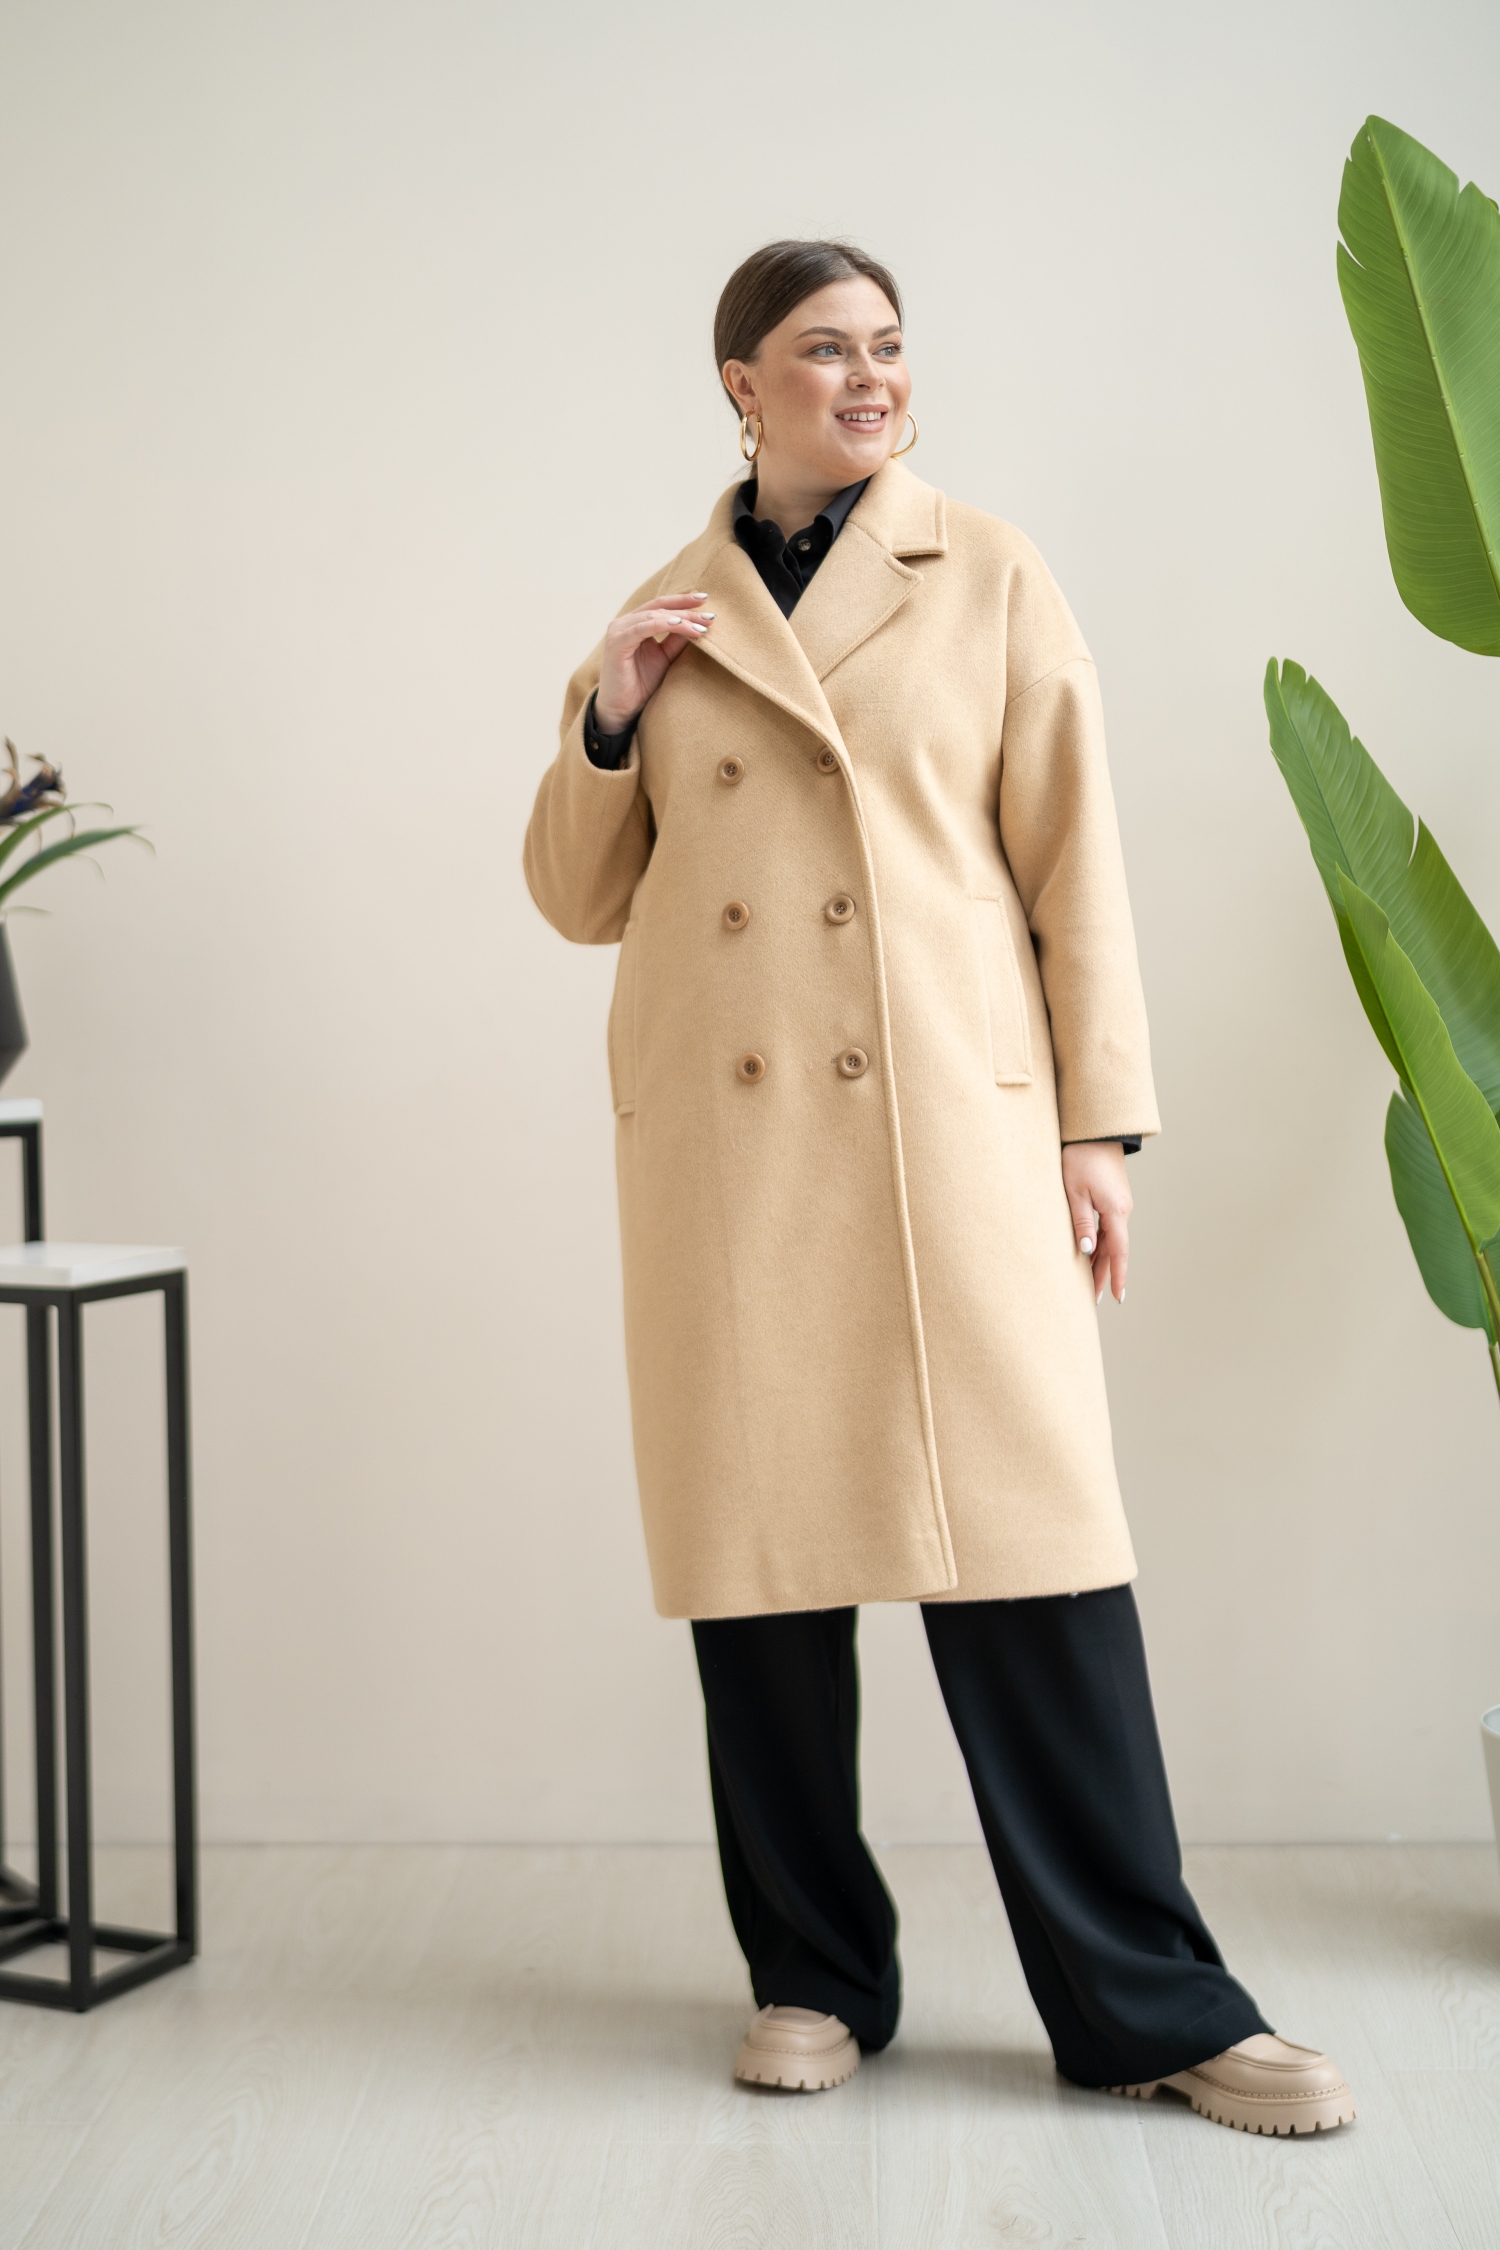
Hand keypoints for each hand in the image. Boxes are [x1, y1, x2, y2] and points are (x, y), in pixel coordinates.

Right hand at [595, 592, 714, 732]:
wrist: (621, 709)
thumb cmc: (641, 684)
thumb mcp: (665, 658)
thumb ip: (677, 640)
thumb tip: (699, 623)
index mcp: (635, 623)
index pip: (661, 605)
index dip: (683, 601)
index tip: (706, 600)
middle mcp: (625, 622)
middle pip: (659, 608)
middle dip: (686, 611)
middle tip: (710, 616)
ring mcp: (619, 630)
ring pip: (654, 616)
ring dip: (680, 619)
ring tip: (701, 626)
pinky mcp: (617, 642)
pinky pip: (643, 628)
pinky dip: (662, 624)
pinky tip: (679, 625)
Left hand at [1061, 1141, 1130, 1305]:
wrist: (1095, 1131)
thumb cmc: (1081, 1158)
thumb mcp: (1075, 1191)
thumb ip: (1081, 1222)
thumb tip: (1088, 1251)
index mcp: (1116, 1211)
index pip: (1119, 1252)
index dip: (1119, 1276)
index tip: (1119, 1297)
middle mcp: (1122, 1210)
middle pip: (1115, 1250)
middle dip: (1106, 1275)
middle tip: (1095, 1299)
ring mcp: (1120, 1204)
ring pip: (1112, 1240)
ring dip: (1103, 1262)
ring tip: (1090, 1283)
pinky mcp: (1113, 1198)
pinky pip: (1109, 1228)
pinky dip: (1102, 1245)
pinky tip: (1092, 1254)